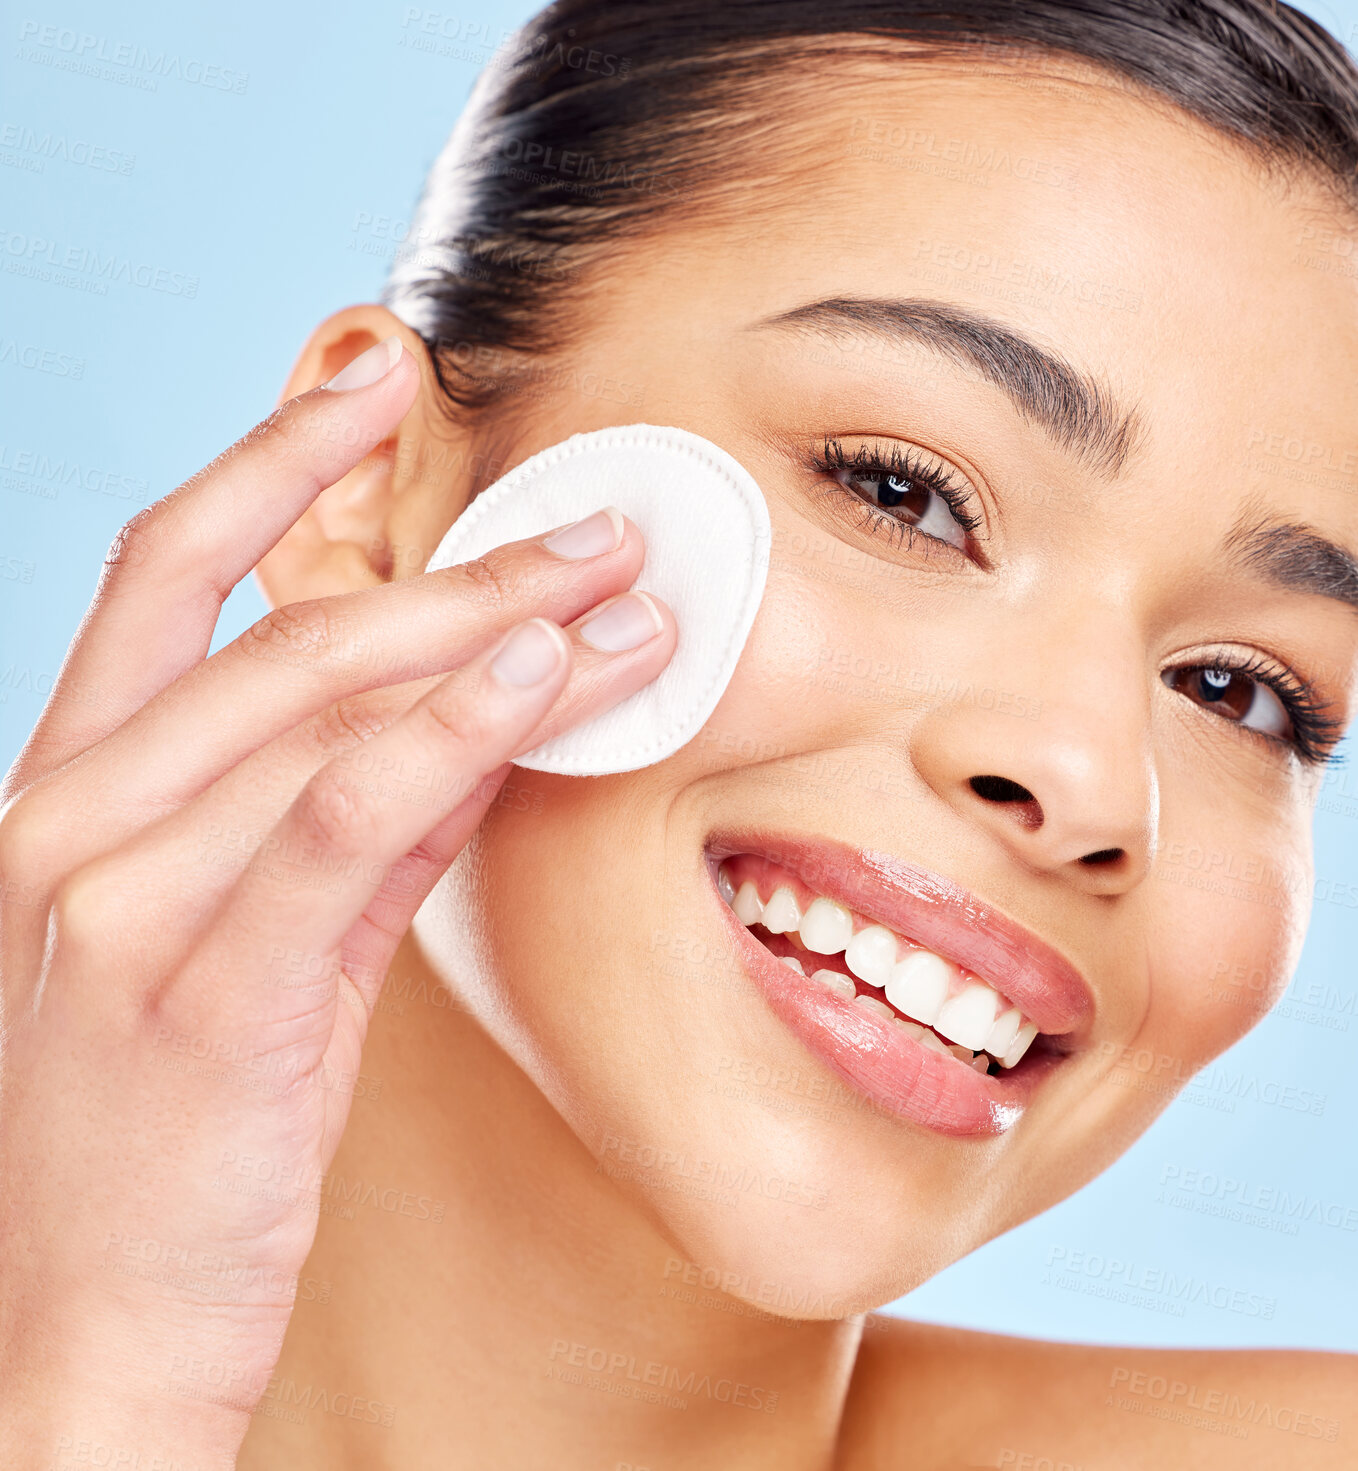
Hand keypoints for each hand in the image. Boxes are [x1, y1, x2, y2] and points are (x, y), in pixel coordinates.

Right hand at [0, 337, 675, 1466]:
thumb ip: (347, 817)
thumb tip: (476, 713)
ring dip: (490, 635)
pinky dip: (446, 735)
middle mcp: (69, 820)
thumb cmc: (173, 1130)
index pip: (164, 569)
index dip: (270, 457)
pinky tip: (540, 678)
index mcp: (68, 790)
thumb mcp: (252, 936)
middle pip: (286, 632)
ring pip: (324, 707)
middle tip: (600, 528)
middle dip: (459, 566)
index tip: (374, 379)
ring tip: (620, 595)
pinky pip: (339, 822)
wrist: (89, 1331)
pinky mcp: (197, 994)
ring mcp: (115, 902)